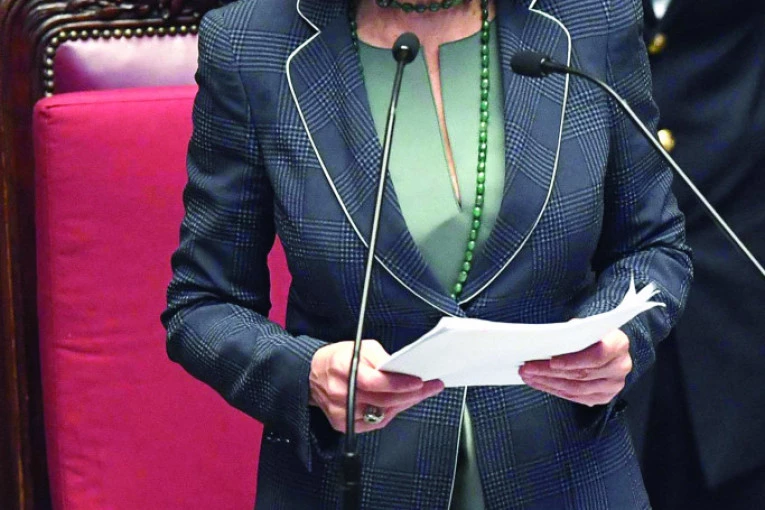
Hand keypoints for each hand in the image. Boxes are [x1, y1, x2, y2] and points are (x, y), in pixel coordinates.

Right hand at [309, 340, 443, 432]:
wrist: (312, 375)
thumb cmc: (338, 359)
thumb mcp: (360, 347)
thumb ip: (381, 358)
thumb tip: (403, 370)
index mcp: (343, 369)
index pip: (376, 382)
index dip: (400, 384)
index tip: (419, 382)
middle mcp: (340, 393)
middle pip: (383, 400)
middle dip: (411, 394)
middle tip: (430, 387)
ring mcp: (341, 412)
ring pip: (382, 414)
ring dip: (403, 404)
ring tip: (417, 394)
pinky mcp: (343, 425)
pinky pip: (374, 423)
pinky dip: (389, 413)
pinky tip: (398, 404)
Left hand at [519, 329, 631, 406]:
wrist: (607, 344)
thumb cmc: (592, 333)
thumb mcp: (584, 326)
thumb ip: (571, 334)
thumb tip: (546, 342)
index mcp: (618, 344)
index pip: (596, 355)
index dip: (572, 361)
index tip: (551, 362)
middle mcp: (620, 366)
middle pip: (581, 374)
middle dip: (550, 372)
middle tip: (528, 368)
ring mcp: (613, 385)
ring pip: (576, 388)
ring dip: (548, 383)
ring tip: (529, 376)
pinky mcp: (603, 397)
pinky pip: (576, 397)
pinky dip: (555, 390)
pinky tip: (541, 383)